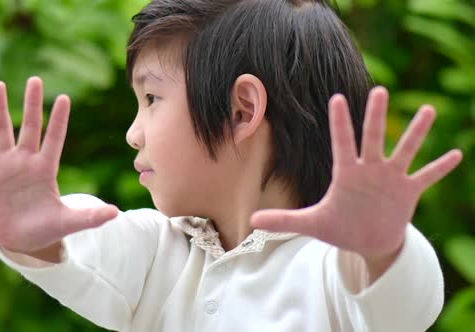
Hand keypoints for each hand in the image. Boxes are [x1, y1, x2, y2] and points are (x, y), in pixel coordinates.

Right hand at [0, 77, 118, 254]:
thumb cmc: (46, 228)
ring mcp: (5, 166)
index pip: (54, 139)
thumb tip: (116, 214)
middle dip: (32, 104)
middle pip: (29, 127)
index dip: (58, 120)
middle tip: (35, 79)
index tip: (64, 98)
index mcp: (46, 168)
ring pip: (2, 132)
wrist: (20, 238)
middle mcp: (26, 161)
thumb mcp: (68, 222)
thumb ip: (90, 217)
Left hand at [252, 87, 461, 273]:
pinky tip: (456, 154)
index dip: (340, 122)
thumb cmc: (339, 227)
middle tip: (380, 90)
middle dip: (376, 117)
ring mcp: (391, 179)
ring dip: (416, 133)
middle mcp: (369, 170)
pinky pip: (427, 176)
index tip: (337, 98)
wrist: (367, 240)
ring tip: (429, 110)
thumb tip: (251, 222)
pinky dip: (440, 167)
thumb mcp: (312, 224)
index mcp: (346, 174)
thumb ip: (284, 220)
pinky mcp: (408, 192)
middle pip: (373, 138)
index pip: (341, 143)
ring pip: (404, 151)